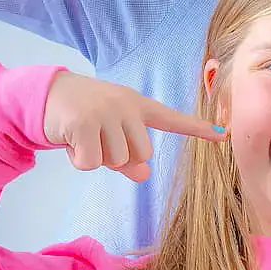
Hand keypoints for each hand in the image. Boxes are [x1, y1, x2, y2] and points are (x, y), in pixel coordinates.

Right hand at [43, 71, 224, 182]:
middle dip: (118, 158)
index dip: (197, 129)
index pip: (171, 119)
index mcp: (137, 106)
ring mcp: (105, 112)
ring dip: (95, 158)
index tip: (223, 134)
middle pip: (140, 155)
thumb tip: (143, 175)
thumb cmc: (84, 117)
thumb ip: (129, 157)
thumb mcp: (110, 134)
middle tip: (97, 139)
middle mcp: (125, 106)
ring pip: (115, 162)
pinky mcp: (84, 123)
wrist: (47, 94)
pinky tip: (69, 140)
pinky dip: (77, 160)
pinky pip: (91, 163)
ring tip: (82, 137)